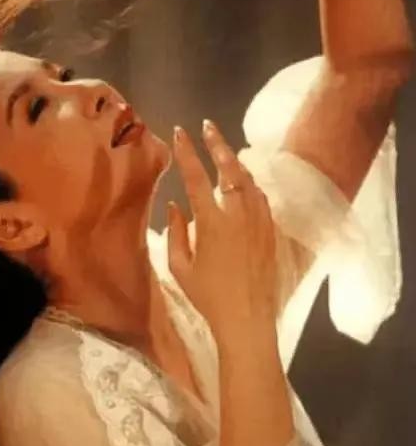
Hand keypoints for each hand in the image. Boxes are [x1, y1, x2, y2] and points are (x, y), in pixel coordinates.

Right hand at [167, 122, 276, 337]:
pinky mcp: (271, 231)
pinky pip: (260, 197)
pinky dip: (249, 182)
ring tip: (224, 150)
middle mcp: (238, 215)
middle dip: (216, 143)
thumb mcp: (180, 267)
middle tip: (207, 126)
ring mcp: (259, 221)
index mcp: (211, 222)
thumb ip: (175, 232)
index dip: (186, 151)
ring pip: (248, 180)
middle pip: (229, 168)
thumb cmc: (208, 297)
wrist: (248, 319)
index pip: (195, 177)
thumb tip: (174, 205)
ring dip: (234, 161)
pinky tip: (243, 181)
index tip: (179, 132)